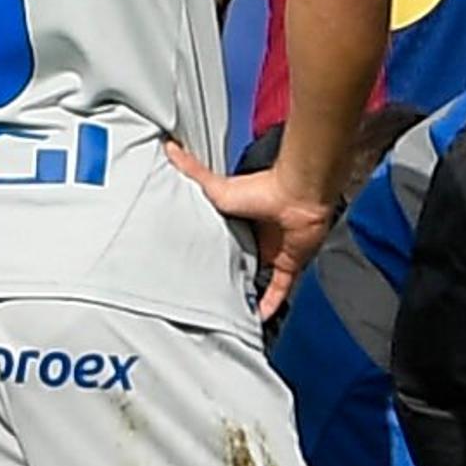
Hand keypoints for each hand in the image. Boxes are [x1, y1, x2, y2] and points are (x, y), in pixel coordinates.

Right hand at [165, 143, 333, 320]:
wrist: (297, 196)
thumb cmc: (260, 189)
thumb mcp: (215, 186)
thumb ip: (192, 170)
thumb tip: (169, 147)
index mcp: (237, 223)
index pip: (220, 243)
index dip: (209, 255)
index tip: (191, 269)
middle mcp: (255, 240)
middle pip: (239, 264)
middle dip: (227, 279)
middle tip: (207, 295)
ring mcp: (273, 254)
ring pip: (258, 280)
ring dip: (247, 294)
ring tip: (227, 312)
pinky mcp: (288, 265)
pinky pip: (279, 291)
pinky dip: (270, 305)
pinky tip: (258, 319)